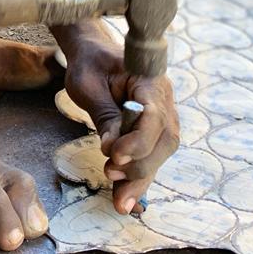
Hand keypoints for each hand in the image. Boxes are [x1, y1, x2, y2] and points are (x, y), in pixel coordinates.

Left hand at [62, 26, 178, 213]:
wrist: (93, 54)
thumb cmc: (89, 64)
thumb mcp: (88, 85)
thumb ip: (104, 115)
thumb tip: (112, 149)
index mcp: (150, 80)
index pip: (155, 116)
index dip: (138, 141)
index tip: (114, 155)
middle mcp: (164, 98)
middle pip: (164, 140)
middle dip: (141, 166)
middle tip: (112, 178)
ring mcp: (162, 115)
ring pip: (160, 153)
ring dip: (140, 177)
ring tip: (119, 199)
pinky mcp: (153, 130)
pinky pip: (151, 155)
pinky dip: (138, 177)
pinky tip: (125, 198)